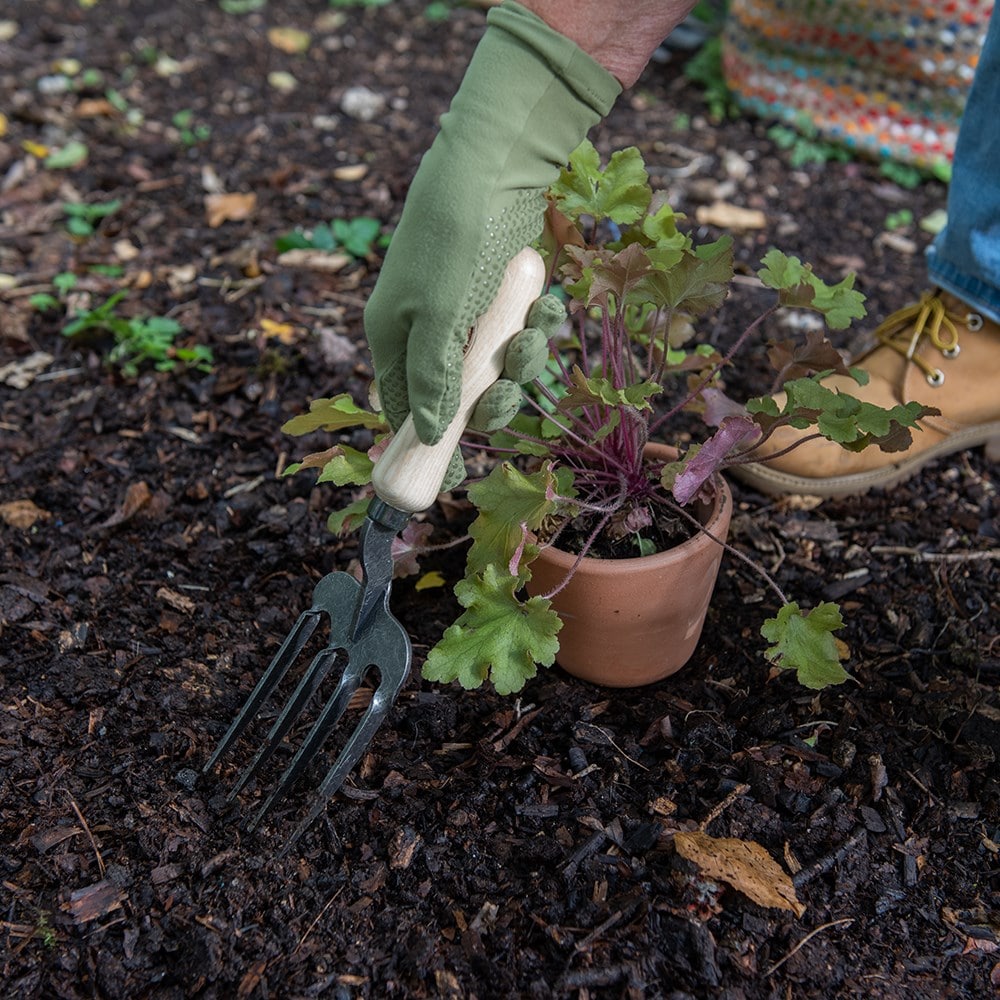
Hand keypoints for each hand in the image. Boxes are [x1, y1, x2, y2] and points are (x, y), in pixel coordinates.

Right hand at [364, 1, 619, 449]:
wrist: (493, 166)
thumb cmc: (453, 243)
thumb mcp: (436, 319)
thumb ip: (431, 381)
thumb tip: (425, 434)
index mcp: (394, 336)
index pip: (403, 409)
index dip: (428, 445)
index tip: (455, 481)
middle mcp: (427, 328)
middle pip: (459, 398)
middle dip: (491, 401)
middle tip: (510, 394)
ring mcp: (466, 313)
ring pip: (497, 369)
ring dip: (522, 362)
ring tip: (531, 336)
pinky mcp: (500, 296)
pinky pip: (519, 334)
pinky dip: (535, 328)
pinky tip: (543, 306)